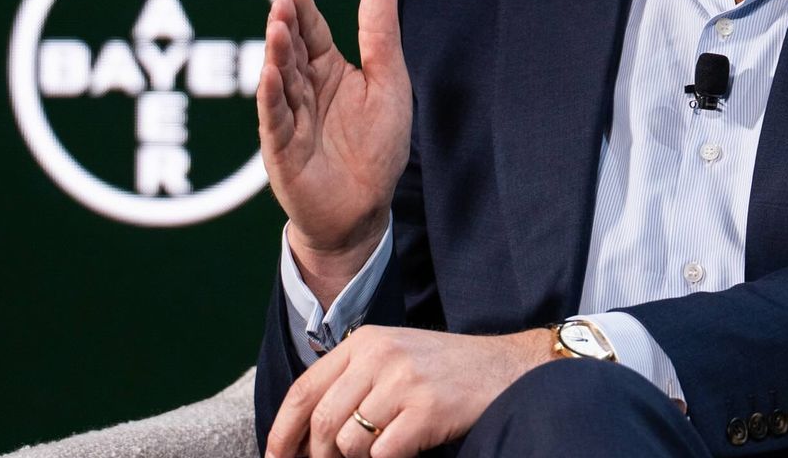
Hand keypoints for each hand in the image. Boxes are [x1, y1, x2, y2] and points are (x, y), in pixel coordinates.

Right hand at [256, 0, 411, 300]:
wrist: (364, 209)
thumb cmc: (375, 147)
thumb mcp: (388, 84)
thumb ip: (380, 37)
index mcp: (327, 72)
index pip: (311, 34)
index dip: (303, 12)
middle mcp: (304, 92)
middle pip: (291, 53)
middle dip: (285, 27)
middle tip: (281, 1)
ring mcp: (289, 120)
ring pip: (280, 82)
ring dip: (276, 56)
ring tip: (276, 28)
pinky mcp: (283, 152)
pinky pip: (275, 122)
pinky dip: (272, 99)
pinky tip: (269, 77)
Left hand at [266, 326, 549, 457]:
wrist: (506, 369)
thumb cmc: (446, 370)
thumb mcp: (394, 358)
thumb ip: (351, 381)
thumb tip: (306, 434)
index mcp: (364, 342)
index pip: (304, 389)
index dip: (281, 431)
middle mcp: (379, 356)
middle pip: (322, 422)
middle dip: (318, 457)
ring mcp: (403, 382)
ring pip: (349, 444)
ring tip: (383, 451)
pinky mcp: (425, 410)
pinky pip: (382, 455)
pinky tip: (407, 452)